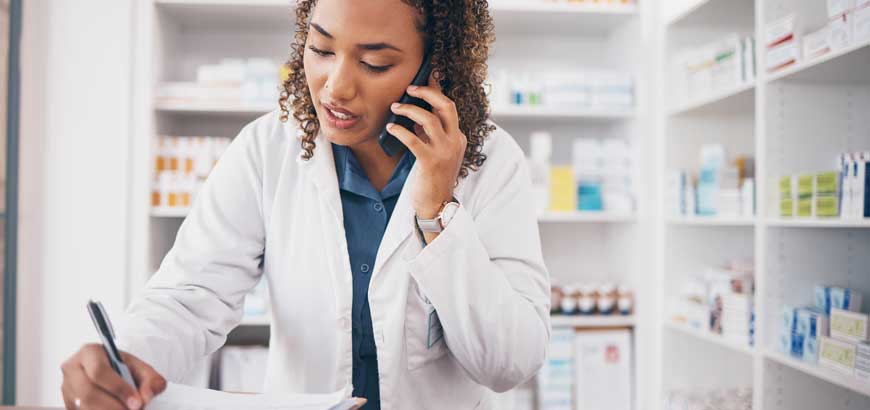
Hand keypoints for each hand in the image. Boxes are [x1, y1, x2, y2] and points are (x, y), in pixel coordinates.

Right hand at [61, 344, 165, 409]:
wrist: (113, 372)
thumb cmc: (124, 368)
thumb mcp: (141, 369)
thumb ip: (151, 380)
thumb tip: (145, 397)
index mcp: (89, 353)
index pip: (99, 372)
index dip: (119, 389)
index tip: (136, 402)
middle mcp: (72, 369)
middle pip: (88, 393)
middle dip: (113, 406)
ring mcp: (66, 388)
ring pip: (83, 406)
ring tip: (125, 409)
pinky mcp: (67, 403)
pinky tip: (115, 409)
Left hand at [386, 72, 466, 226]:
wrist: (437, 205)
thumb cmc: (433, 179)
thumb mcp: (436, 152)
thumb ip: (430, 135)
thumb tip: (415, 117)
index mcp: (458, 138)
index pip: (449, 108)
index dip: (436, 91)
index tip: (427, 77)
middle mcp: (455, 142)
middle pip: (446, 106)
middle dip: (428, 92)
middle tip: (410, 88)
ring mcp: (445, 152)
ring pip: (429, 119)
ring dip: (409, 110)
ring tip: (395, 108)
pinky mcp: (431, 162)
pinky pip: (413, 139)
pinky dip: (400, 130)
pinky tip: (391, 128)